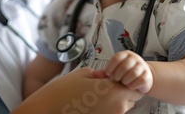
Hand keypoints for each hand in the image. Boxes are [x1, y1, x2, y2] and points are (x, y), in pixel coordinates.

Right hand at [13, 67, 141, 113]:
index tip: (115, 79)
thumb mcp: (83, 74)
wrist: (49, 108)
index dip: (126, 82)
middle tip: (104, 87)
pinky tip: (91, 105)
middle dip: (122, 92)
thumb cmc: (64, 89)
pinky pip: (111, 113)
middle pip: (131, 99)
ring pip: (122, 108)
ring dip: (114, 101)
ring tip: (95, 96)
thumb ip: (100, 74)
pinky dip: (105, 109)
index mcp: (113, 90)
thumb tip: (106, 76)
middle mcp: (117, 107)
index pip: (135, 88)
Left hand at [92, 50, 152, 93]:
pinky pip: (141, 80)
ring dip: (126, 80)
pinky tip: (130, 86)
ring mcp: (142, 66)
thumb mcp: (115, 70)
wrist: (142, 76)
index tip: (108, 74)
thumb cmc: (125, 73)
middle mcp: (134, 58)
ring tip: (123, 83)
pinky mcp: (148, 75)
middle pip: (125, 65)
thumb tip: (94, 74)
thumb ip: (105, 72)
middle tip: (116, 80)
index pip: (117, 58)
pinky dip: (134, 84)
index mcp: (125, 54)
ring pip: (133, 73)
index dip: (111, 67)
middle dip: (118, 75)